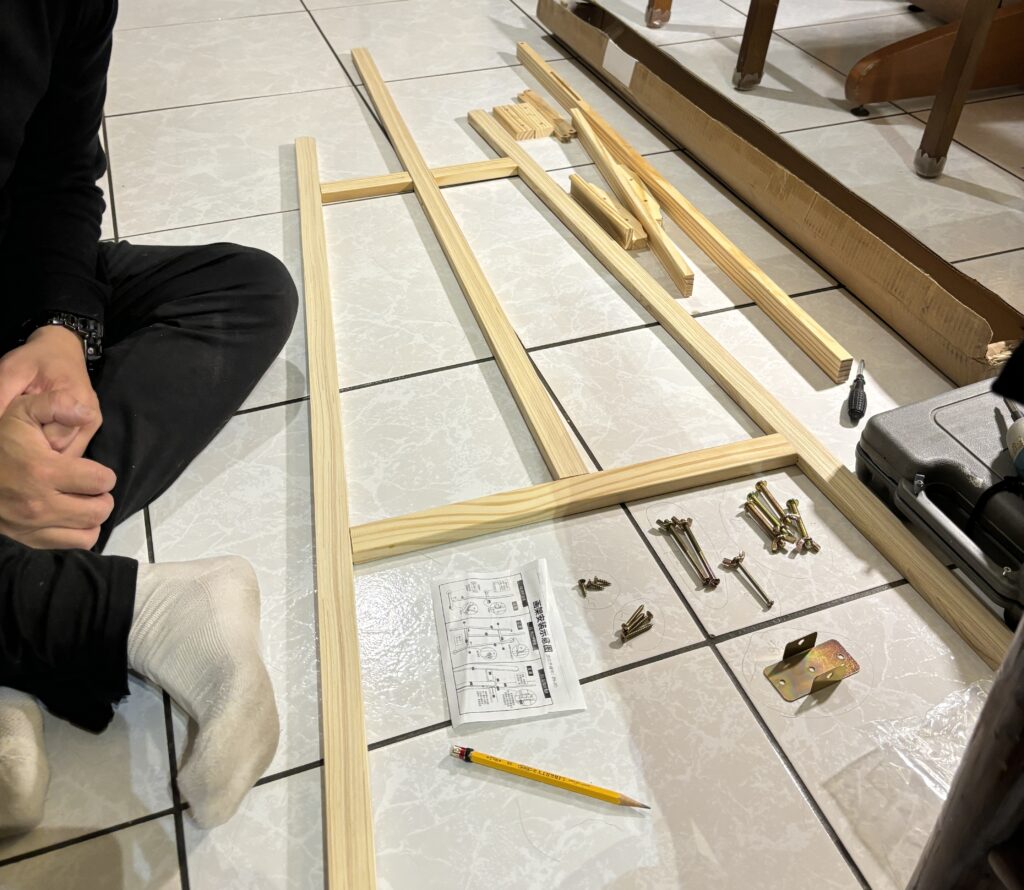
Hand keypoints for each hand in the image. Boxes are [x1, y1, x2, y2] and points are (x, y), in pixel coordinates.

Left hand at [0, 325, 101, 456]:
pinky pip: (70, 451)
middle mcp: (90, 417)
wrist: (61, 349)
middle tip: (21, 430)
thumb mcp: (12, 370)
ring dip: (46, 451)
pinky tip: (40, 436)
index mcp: (75, 400)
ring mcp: (91, 425)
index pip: (53, 439)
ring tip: (30, 433)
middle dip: (38, 447)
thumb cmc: (35, 359)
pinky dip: (53, 449)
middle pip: (62, 452)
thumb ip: (2, 396)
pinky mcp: (88, 429)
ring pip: (67, 456)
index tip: (14, 428)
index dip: (29, 439)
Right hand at [0, 391, 116, 549]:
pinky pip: (70, 547)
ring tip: (83, 503)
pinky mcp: (26, 541)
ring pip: (88, 533)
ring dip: (92, 518)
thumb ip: (56, 405)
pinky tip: (71, 519)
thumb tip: (86, 412)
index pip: (100, 481)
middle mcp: (39, 503)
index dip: (104, 474)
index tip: (95, 471)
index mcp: (43, 471)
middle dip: (102, 497)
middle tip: (93, 488)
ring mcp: (32, 526)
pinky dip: (78, 534)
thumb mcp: (22, 412)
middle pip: (99, 510)